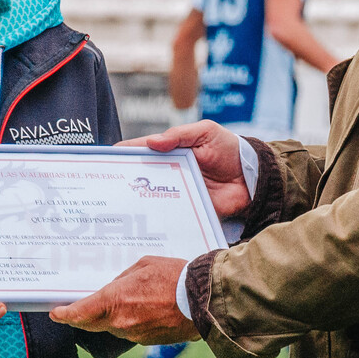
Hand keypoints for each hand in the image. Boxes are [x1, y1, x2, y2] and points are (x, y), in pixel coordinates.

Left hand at [48, 256, 199, 344]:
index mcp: (116, 300)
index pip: (80, 313)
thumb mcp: (143, 265)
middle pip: (92, 323)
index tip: (56, 313)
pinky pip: (130, 331)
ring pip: (112, 327)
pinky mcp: (148, 341)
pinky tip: (142, 308)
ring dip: (111, 316)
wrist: (203, 299)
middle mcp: (121, 322)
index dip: (65, 314)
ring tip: (125, 299)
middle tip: (75, 309)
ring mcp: (134, 334)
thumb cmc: (175, 276)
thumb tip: (115, 287)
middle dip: (82, 317)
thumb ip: (122, 278)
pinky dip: (130, 321)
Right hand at [118, 120, 250, 218]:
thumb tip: (152, 142)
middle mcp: (170, 172)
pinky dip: (159, 218)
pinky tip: (144, 225)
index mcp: (171, 150)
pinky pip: (170, 214)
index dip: (124, 155)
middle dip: (125, 182)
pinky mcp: (188, 209)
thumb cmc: (229, 148)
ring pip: (153, 197)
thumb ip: (180, 135)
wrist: (253, 177)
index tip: (104, 162)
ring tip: (117, 210)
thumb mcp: (205, 132)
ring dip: (138, 202)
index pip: (142, 151)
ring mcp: (179, 191)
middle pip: (142, 177)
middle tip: (105, 190)